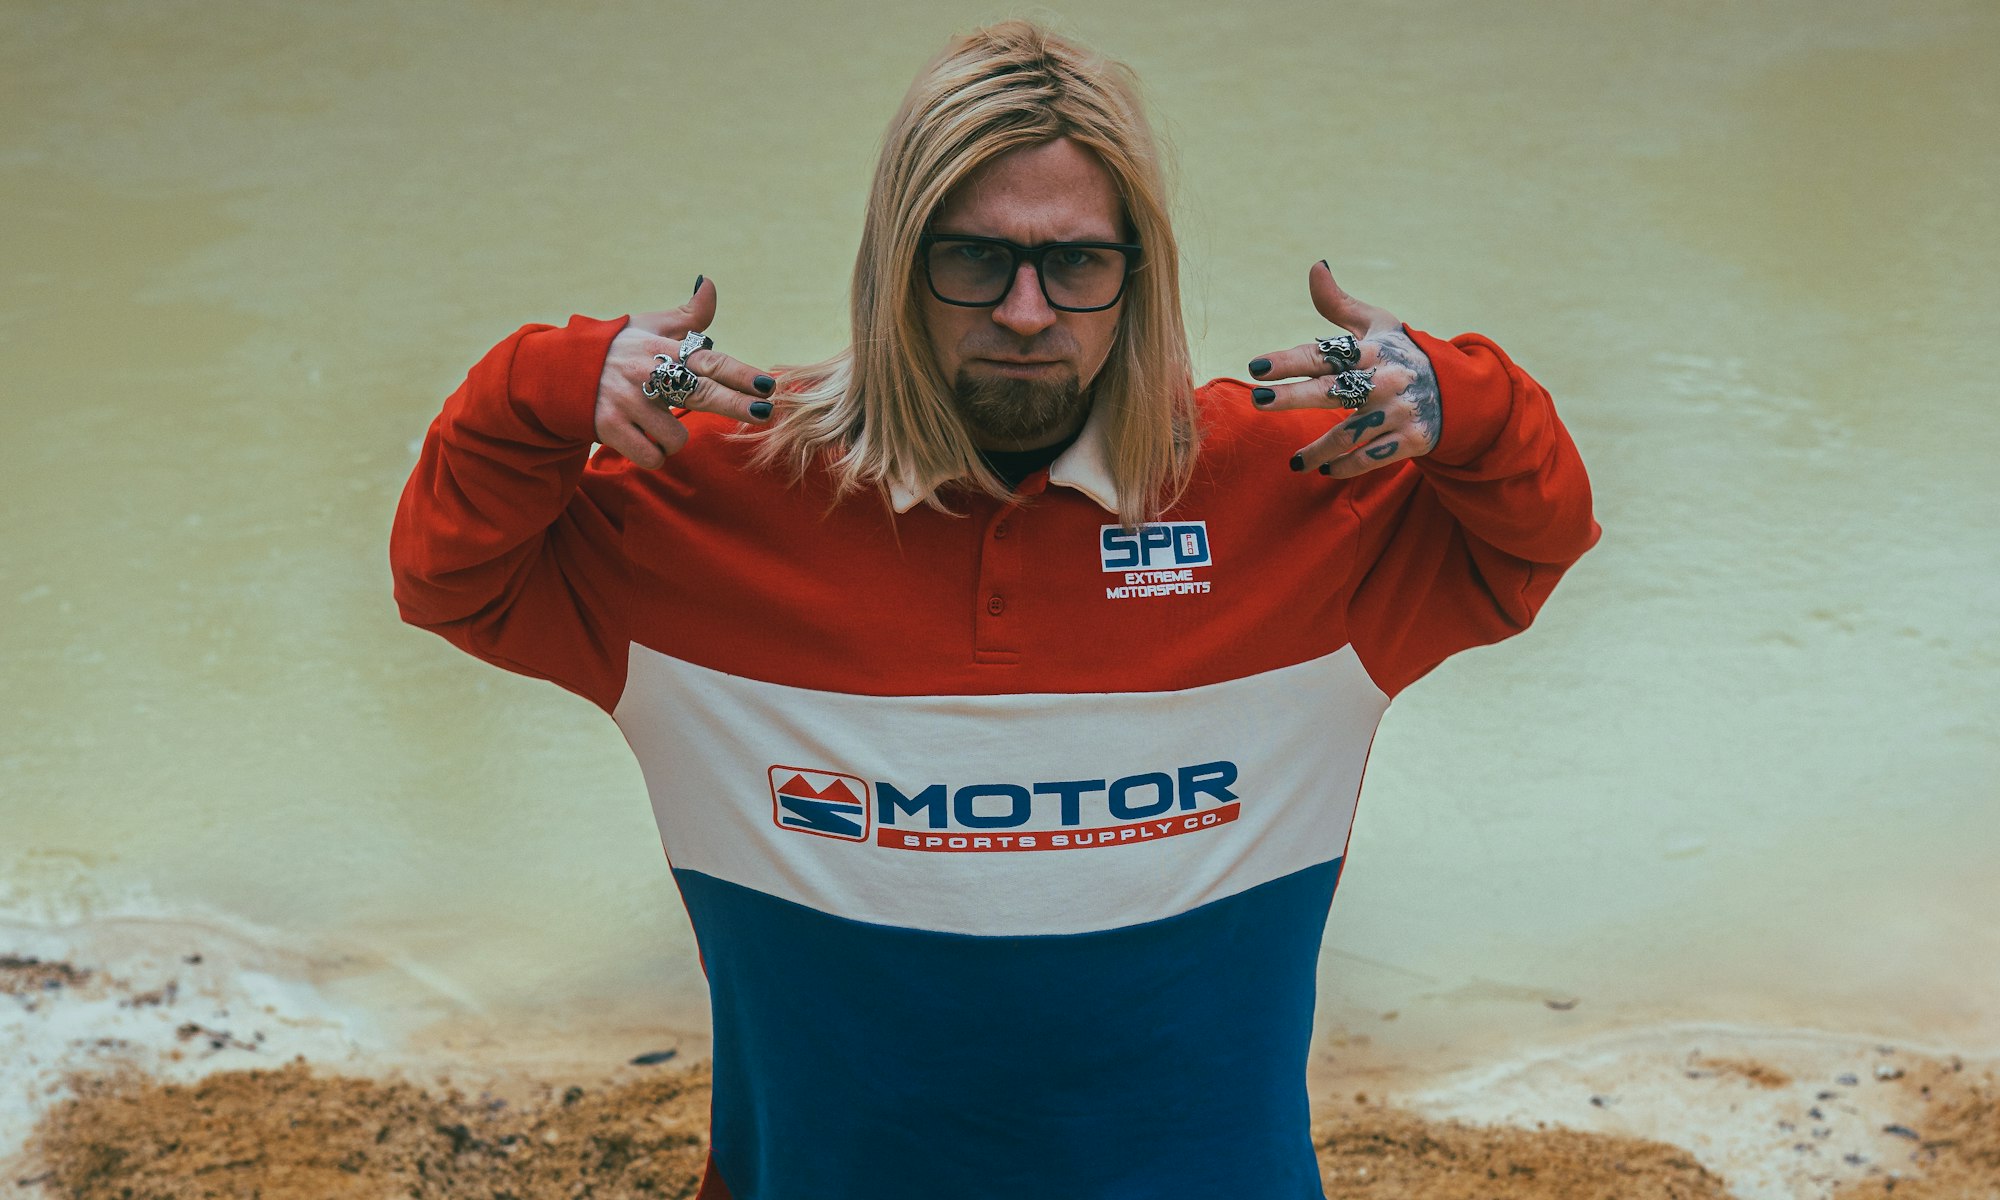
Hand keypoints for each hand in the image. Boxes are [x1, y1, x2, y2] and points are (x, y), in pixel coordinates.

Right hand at [595, 277, 776, 468]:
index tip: (768, 385)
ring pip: (675, 437)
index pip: (709, 360)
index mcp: (660, 348)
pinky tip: (640, 439)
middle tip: (763, 414)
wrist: (556, 371)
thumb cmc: (614, 348)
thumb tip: (710, 284)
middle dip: (735, 405)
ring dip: (672, 439)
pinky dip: (652, 454)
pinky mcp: (608, 427)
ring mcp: (627, 401)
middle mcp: (645, 373)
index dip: (740, 374)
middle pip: (701, 393)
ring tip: (654, 423)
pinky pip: (650, 456)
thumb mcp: (647, 326)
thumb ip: (687, 316)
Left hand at [1246, 261, 1440, 477]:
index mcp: (1374, 350)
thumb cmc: (1403, 353)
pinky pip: (1372, 457)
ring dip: (1318, 450)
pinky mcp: (1413, 439)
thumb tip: (1314, 266)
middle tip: (1257, 402)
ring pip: (1350, 433)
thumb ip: (1339, 304)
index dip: (1289, 360)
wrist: (1460, 390)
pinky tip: (1324, 470)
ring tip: (1294, 463)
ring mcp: (1400, 411)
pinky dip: (1347, 466)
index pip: (1325, 354)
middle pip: (1332, 391)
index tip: (1256, 367)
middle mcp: (1386, 379)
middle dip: (1293, 397)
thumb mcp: (1378, 325)